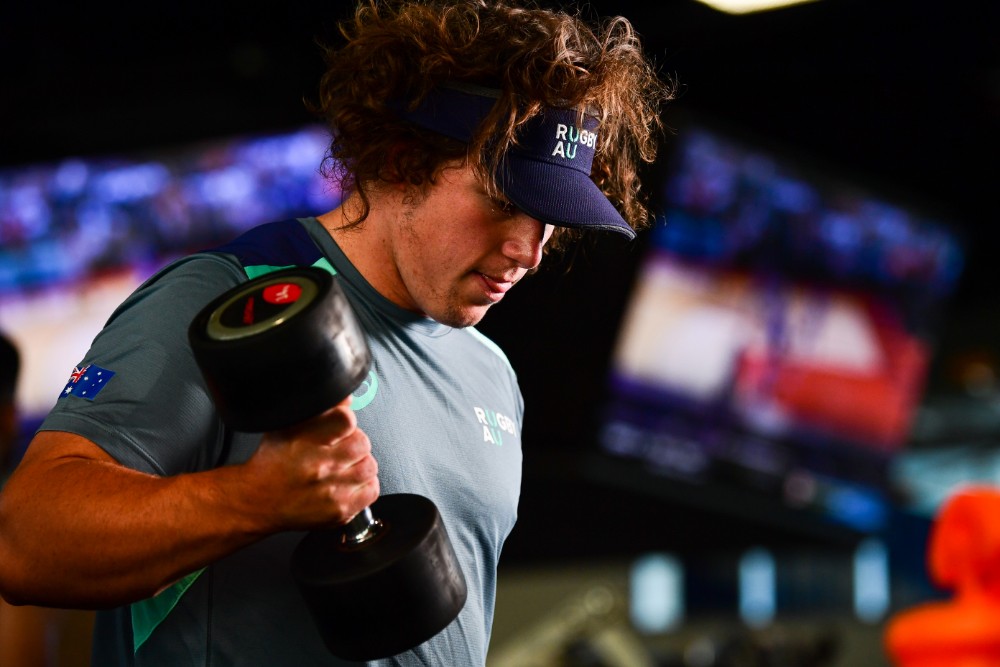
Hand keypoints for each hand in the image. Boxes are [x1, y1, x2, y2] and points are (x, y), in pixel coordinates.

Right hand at [242, 396, 379, 531]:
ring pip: (369, 466)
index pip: (346, 419)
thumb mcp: (288, 426)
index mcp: (305, 441)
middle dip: (354, 442)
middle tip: (339, 449)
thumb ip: (321, 410)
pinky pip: (371, 491)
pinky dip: (365, 485)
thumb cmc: (271, 463)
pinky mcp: (338, 511)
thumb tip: (347, 398)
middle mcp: (319, 466)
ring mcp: (331, 490)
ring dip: (360, 463)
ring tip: (343, 466)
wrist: (257, 501)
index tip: (340, 425)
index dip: (346, 419)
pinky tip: (348, 482)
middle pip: (362, 443)